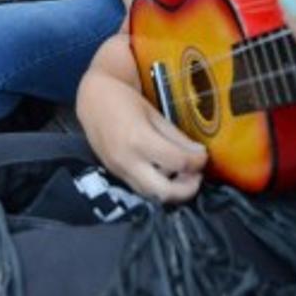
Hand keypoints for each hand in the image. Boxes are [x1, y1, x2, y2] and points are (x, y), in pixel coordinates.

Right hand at [78, 63, 206, 202]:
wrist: (92, 100)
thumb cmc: (125, 100)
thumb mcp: (154, 114)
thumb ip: (176, 137)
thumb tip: (199, 154)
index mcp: (139, 140)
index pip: (178, 162)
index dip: (197, 162)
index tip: (203, 156)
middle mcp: (128, 161)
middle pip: (164, 191)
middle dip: (187, 188)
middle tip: (197, 176)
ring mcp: (120, 171)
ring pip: (152, 195)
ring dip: (172, 191)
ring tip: (184, 177)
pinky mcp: (116, 175)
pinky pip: (141, 189)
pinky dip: (157, 187)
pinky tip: (166, 175)